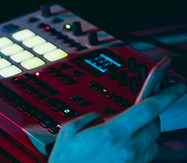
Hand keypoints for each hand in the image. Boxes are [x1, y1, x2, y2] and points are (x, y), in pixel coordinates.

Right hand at [48, 60, 186, 162]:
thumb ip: (87, 118)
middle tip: (138, 114)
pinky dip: (142, 148)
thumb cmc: (67, 162)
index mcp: (113, 133)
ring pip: (154, 143)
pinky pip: (147, 157)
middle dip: (150, 117)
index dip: (167, 95)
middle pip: (155, 125)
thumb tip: (97, 116)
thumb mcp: (69, 132)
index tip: (178, 87)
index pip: (149, 109)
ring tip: (129, 133)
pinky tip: (126, 148)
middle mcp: (128, 148)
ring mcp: (133, 162)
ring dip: (147, 134)